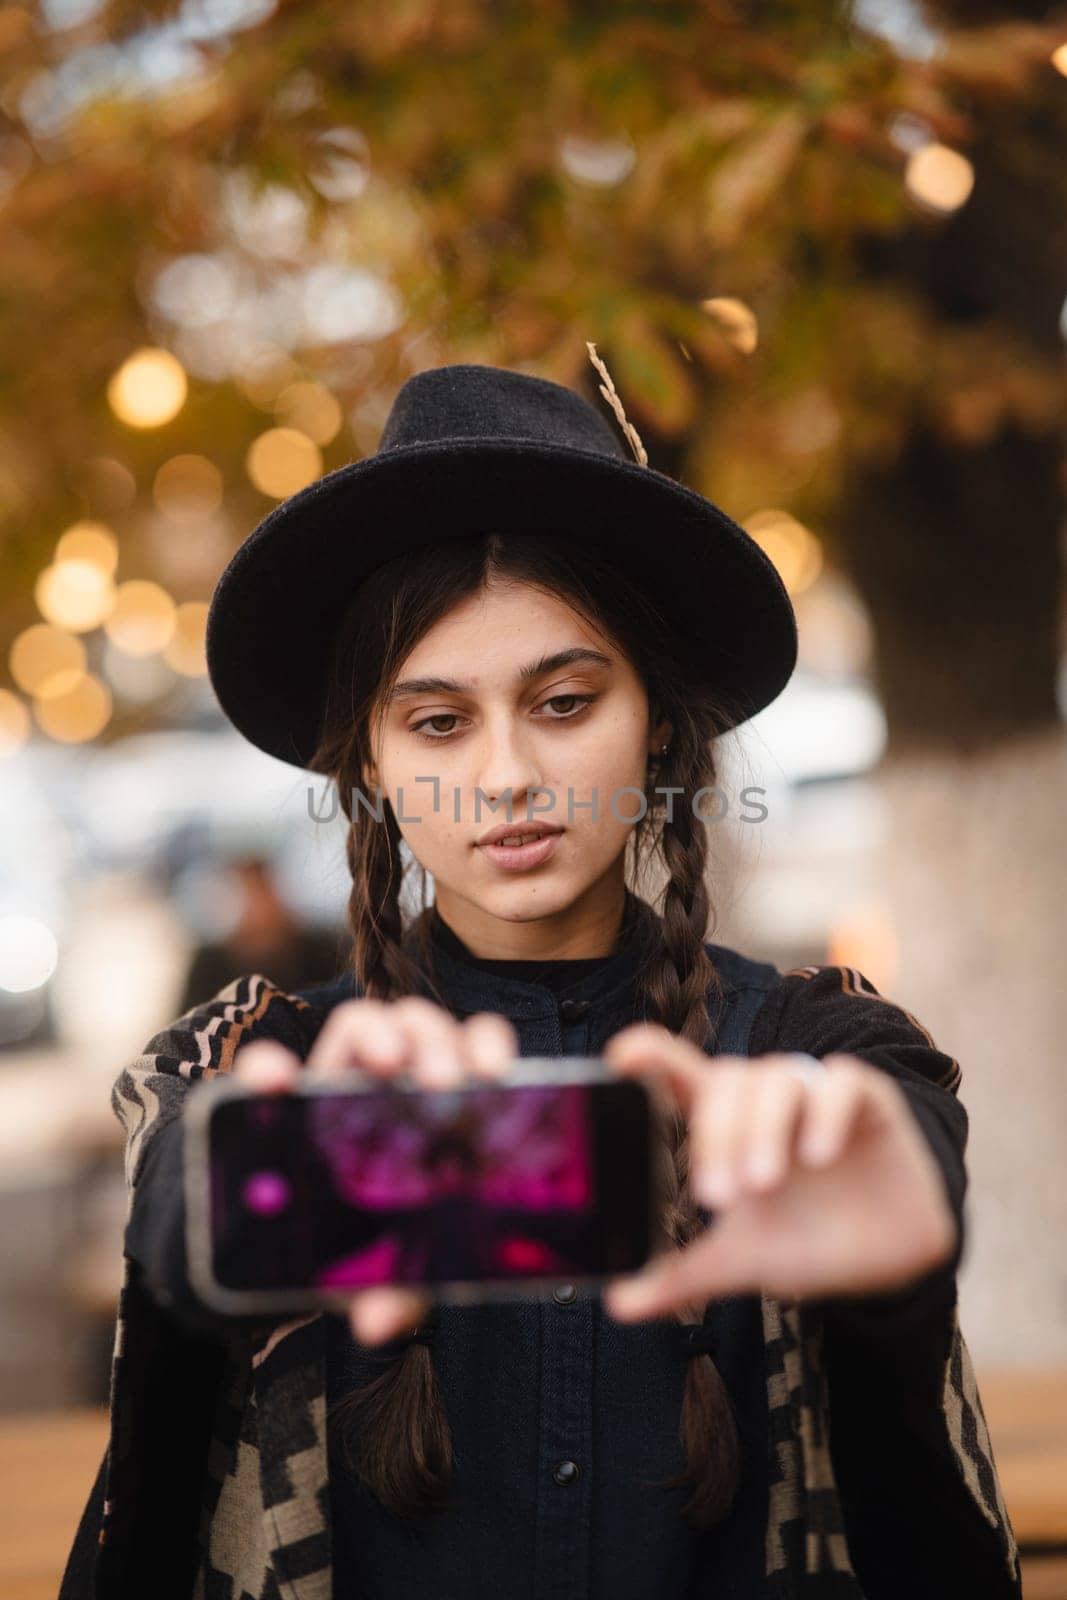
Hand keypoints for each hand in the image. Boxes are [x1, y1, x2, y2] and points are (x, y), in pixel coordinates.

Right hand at [233, 996, 517, 1345]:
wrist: (296, 1246)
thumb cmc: (370, 1240)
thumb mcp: (395, 1266)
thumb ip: (397, 1289)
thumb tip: (374, 1324)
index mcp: (438, 1106)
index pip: (471, 1047)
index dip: (486, 1045)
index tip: (496, 1072)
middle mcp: (393, 1079)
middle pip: (422, 1027)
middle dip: (437, 1042)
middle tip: (442, 1083)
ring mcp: (335, 1080)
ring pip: (365, 1023)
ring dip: (377, 1034)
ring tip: (385, 1063)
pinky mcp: (281, 1094)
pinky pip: (269, 1063)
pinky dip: (267, 1063)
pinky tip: (273, 1079)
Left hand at [600, 1023, 958, 1322]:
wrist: (890, 1258)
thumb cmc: (807, 1239)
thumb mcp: (740, 1258)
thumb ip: (681, 1276)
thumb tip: (618, 1304)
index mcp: (728, 1124)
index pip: (681, 1073)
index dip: (651, 1055)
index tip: (622, 1057)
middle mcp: (766, 1099)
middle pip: (726, 1082)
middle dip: (717, 1134)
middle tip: (719, 1195)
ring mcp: (816, 1095)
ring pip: (776, 1078)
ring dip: (762, 1126)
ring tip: (762, 1183)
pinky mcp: (867, 1100)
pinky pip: (841, 1081)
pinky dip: (825, 1111)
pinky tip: (818, 1155)